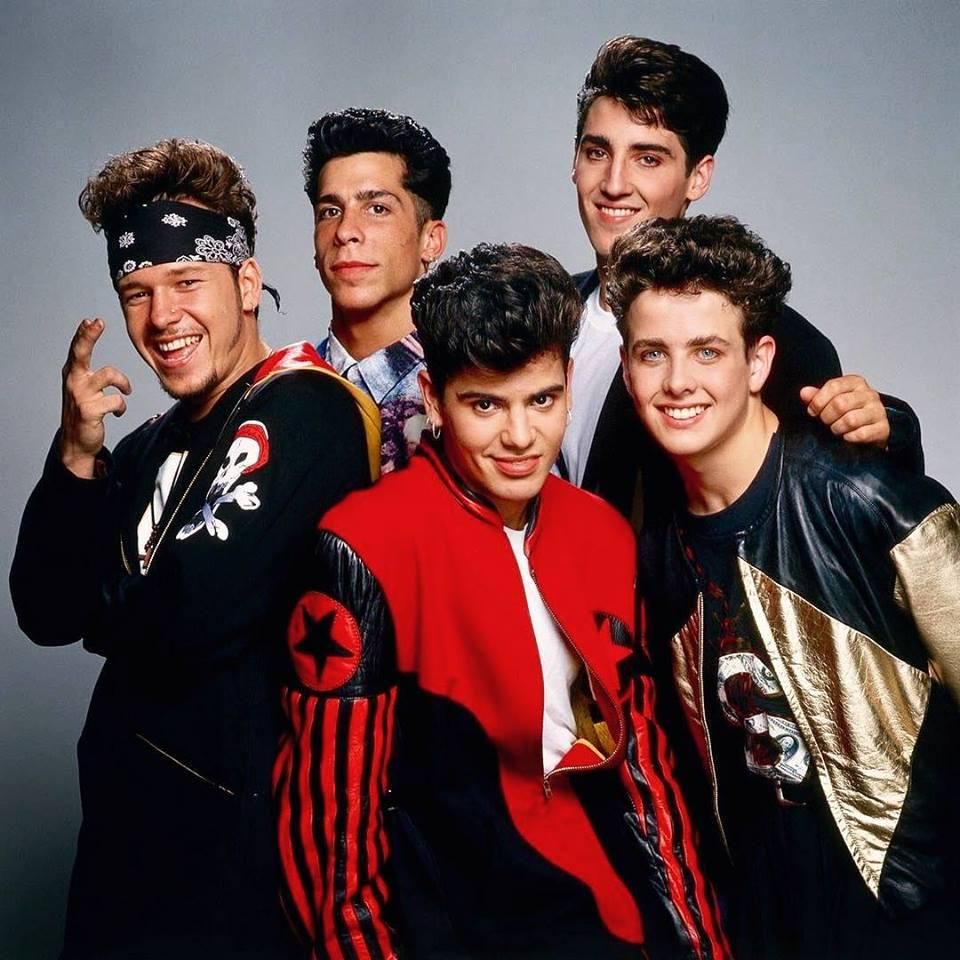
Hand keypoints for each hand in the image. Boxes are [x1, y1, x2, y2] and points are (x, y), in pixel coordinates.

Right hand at [60, 318, 131, 477]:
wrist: (77, 442)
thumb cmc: (85, 410)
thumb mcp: (85, 388)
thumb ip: (93, 373)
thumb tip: (107, 370)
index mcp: (73, 374)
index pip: (77, 349)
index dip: (85, 333)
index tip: (93, 320)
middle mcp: (73, 381)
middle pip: (80, 353)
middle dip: (88, 336)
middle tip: (97, 322)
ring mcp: (80, 396)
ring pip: (109, 375)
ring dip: (123, 382)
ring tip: (126, 390)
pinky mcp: (89, 411)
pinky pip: (116, 401)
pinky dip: (121, 406)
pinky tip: (118, 411)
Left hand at [799, 374, 888, 447]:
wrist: (869, 431)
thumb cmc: (848, 414)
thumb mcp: (830, 401)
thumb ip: (816, 397)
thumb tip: (804, 393)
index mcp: (855, 383)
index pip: (833, 386)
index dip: (818, 401)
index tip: (813, 411)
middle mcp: (869, 394)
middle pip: (840, 404)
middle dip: (826, 417)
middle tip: (825, 423)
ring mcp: (878, 411)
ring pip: (850, 420)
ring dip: (837, 429)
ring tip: (836, 430)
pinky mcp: (882, 428)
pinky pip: (860, 434)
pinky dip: (849, 438)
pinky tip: (847, 437)